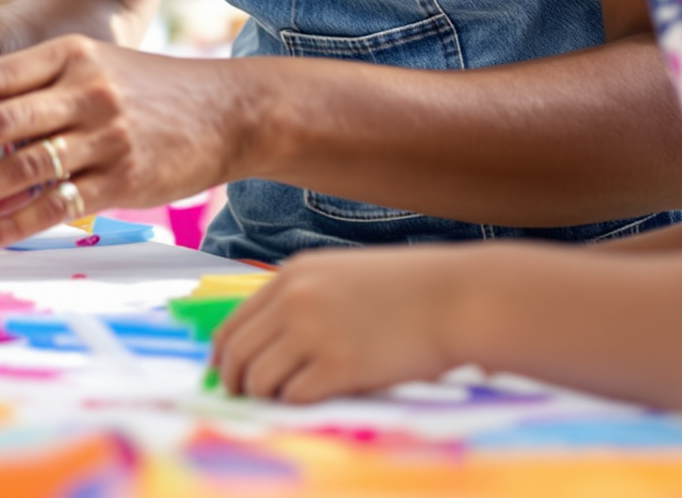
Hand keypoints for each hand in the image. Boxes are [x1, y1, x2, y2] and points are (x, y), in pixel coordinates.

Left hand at [0, 36, 248, 251]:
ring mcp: (106, 135)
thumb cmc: (148, 92)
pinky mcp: (123, 177)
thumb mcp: (95, 65)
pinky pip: (56, 205)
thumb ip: (37, 85)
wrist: (229, 112)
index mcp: (68, 55)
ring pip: (22, 165)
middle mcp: (84, 90)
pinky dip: (11, 224)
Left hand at [208, 246, 486, 402]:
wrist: (457, 298)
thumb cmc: (409, 291)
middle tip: (242, 399)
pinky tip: (315, 400)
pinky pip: (294, 397)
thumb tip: (269, 343)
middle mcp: (295, 300)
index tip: (225, 376)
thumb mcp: (343, 276)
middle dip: (234, 383)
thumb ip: (303, 300)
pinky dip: (296, 406)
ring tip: (286, 399)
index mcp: (293, 275)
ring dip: (267, 397)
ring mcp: (315, 332)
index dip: (224, 357)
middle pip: (237, 354)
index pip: (233, 323)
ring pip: (260, 379)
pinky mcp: (339, 366)